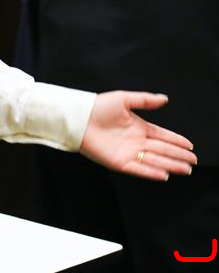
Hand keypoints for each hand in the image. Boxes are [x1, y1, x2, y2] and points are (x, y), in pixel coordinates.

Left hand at [79, 91, 196, 180]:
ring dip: (170, 165)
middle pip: (161, 150)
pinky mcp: (119, 162)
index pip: (161, 136)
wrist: (78, 117)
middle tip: (193, 161)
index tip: (190, 146)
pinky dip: (151, 172)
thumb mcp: (124, 99)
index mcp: (138, 127)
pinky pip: (138, 169)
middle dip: (178, 155)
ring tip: (186, 169)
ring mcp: (128, 152)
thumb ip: (145, 100)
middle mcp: (135, 141)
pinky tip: (164, 174)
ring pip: (154, 160)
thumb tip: (165, 98)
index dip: (176, 141)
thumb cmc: (98, 106)